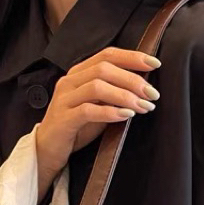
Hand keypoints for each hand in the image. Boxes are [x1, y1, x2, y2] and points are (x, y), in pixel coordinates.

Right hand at [35, 47, 161, 199]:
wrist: (48, 149)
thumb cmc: (76, 128)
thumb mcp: (97, 106)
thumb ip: (113, 95)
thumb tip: (143, 89)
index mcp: (79, 73)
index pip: (107, 55)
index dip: (132, 57)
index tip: (155, 64)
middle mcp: (70, 81)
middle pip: (104, 69)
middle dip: (133, 80)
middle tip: (153, 94)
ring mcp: (65, 99)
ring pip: (97, 87)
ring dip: (125, 96)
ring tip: (144, 107)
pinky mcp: (64, 119)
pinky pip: (88, 111)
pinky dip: (110, 112)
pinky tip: (126, 116)